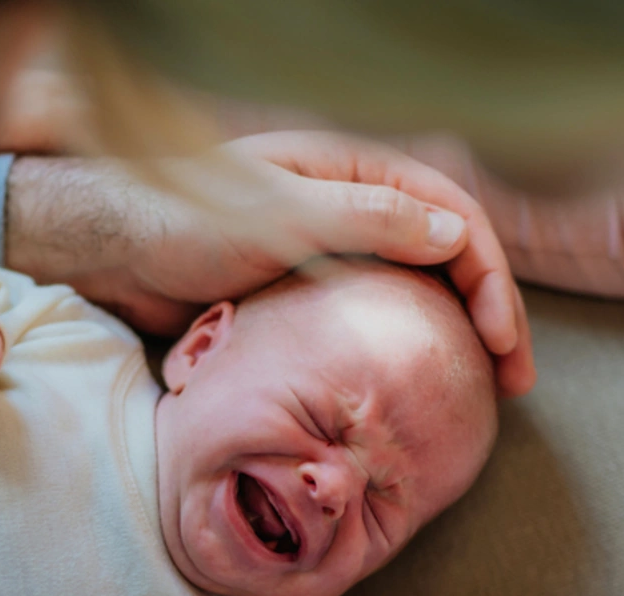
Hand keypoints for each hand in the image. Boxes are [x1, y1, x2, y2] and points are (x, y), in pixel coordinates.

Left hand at [6, 131, 533, 395]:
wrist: (109, 251)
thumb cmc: (184, 217)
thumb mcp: (279, 214)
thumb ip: (366, 219)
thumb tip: (457, 232)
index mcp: (357, 173)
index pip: (454, 219)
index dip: (491, 278)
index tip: (503, 341)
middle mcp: (353, 208)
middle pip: (447, 258)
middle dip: (489, 317)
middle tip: (514, 382)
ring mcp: (330, 253)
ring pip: (414, 295)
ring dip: (452, 340)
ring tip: (479, 394)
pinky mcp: (304, 295)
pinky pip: (369, 323)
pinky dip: (402, 354)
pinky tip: (412, 390)